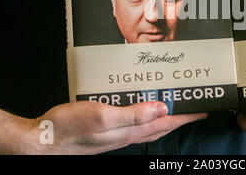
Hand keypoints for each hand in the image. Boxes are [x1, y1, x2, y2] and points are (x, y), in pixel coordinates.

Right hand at [28, 100, 206, 153]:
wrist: (42, 140)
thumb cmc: (70, 127)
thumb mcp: (103, 117)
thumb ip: (133, 114)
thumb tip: (163, 109)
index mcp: (130, 131)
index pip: (166, 124)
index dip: (185, 117)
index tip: (202, 110)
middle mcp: (126, 135)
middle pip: (161, 126)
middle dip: (179, 117)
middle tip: (193, 107)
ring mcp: (116, 134)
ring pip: (148, 126)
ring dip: (164, 117)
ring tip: (173, 105)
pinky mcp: (106, 129)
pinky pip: (134, 123)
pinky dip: (145, 115)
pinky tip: (141, 108)